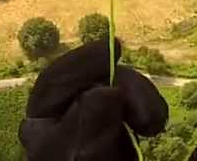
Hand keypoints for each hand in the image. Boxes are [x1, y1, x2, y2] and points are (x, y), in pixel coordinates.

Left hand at [19, 39, 168, 160]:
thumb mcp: (84, 157)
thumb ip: (91, 122)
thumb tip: (105, 90)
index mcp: (42, 125)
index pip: (57, 79)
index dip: (86, 59)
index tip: (118, 47)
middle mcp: (60, 126)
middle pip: (92, 83)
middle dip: (125, 87)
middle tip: (149, 117)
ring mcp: (87, 134)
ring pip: (115, 97)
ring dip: (140, 102)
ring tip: (154, 126)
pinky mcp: (110, 144)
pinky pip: (128, 115)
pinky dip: (144, 115)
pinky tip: (152, 129)